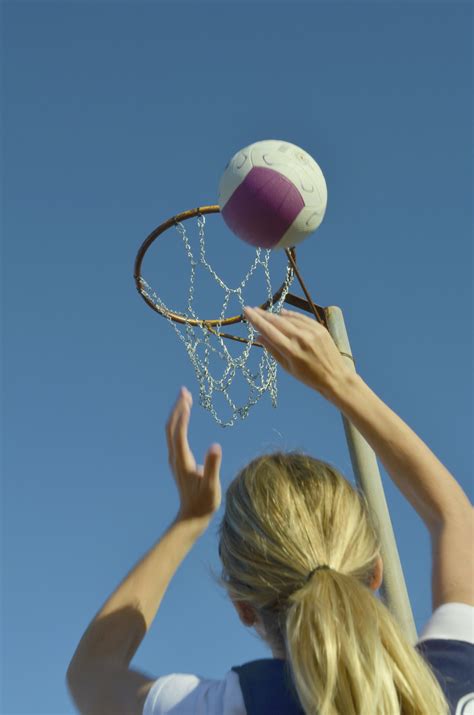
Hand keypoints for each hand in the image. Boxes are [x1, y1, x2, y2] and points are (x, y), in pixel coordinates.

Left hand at [166, 387, 221, 525]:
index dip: (183, 416)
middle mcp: (175, 457)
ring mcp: (175, 458)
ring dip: (177, 412)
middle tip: (185, 391)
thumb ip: (212, 465)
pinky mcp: (177, 460)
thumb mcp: (212, 485)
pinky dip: (179, 421)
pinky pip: (174, 435)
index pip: (179, 433)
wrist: (191, 517)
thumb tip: (215, 445)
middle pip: (171, 427)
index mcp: (182, 460)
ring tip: (185, 397)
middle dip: (177, 408)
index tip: (188, 400)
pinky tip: (185, 416)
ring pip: (171, 430)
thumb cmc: (204, 502)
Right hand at [243, 306, 351, 397]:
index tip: (246, 311)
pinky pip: (301, 318)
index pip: (268, 330)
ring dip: (275, 315)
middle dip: (263, 314)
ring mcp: (311, 332)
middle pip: (277, 321)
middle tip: (252, 309)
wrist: (335, 377)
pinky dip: (291, 315)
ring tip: (265, 314)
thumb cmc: (308, 377)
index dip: (255, 320)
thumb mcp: (287, 368)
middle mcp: (300, 338)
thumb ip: (272, 350)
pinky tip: (282, 313)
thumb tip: (258, 336)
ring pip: (288, 318)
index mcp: (290, 350)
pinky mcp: (320, 328)